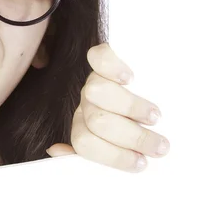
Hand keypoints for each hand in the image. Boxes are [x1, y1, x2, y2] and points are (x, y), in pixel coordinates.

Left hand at [46, 43, 169, 171]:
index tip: (142, 163)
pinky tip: (130, 78)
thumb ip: (97, 153)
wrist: (166, 92)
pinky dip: (113, 67)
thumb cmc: (146, 129)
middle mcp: (88, 104)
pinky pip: (99, 58)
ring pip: (97, 91)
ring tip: (155, 117)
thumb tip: (55, 151)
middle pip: (97, 121)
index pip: (85, 143)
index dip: (113, 156)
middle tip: (160, 146)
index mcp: (86, 128)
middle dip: (131, 137)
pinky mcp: (107, 58)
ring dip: (130, 107)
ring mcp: (96, 80)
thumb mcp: (127, 148)